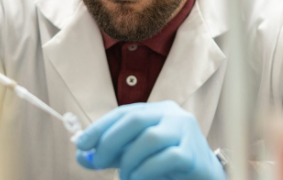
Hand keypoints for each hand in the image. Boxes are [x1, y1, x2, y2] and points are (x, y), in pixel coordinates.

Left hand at [75, 101, 224, 179]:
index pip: (125, 112)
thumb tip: (81, 156)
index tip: (81, 144)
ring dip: (129, 160)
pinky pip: (164, 158)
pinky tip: (138, 179)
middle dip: (110, 141)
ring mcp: (186, 132)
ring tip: (124, 176)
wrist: (202, 178)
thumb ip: (111, 154)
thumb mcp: (135, 156)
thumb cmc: (167, 166)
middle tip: (97, 162)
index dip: (100, 127)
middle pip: (136, 120)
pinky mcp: (193, 153)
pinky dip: (145, 171)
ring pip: (150, 139)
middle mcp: (174, 115)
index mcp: (159, 110)